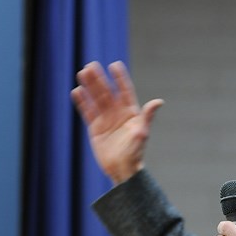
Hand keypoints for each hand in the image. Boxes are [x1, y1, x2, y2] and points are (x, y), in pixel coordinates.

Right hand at [71, 61, 163, 183]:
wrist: (122, 170)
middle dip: (100, 79)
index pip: (124, 91)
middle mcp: (118, 113)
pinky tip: (76, 92)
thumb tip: (159, 101)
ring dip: (90, 86)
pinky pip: (87, 112)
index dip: (120, 78)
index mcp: (131, 113)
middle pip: (107, 92)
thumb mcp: (141, 133)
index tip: (114, 65)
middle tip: (91, 66)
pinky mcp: (95, 128)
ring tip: (82, 73)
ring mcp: (106, 119)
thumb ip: (147, 116)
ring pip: (96, 99)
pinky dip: (82, 102)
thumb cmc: (135, 152)